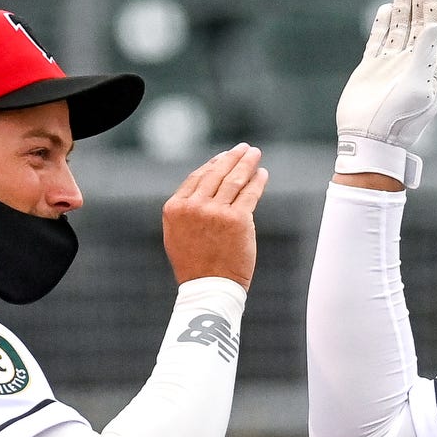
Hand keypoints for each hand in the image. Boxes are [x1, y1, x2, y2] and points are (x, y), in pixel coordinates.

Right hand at [162, 142, 268, 288]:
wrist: (209, 288)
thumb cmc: (195, 264)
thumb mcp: (178, 234)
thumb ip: (187, 209)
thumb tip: (206, 184)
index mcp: (175, 208)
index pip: (197, 177)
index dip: (213, 164)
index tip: (224, 157)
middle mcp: (193, 207)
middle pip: (216, 173)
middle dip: (233, 157)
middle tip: (244, 149)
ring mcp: (215, 212)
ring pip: (234, 180)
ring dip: (247, 163)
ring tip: (255, 154)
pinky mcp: (237, 219)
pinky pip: (249, 194)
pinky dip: (257, 181)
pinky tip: (261, 174)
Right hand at [334, 0, 436, 187]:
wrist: (368, 141)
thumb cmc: (398, 120)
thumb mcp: (418, 87)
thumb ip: (426, 53)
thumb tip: (435, 23)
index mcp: (432, 68)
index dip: (436, 2)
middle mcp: (414, 64)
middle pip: (421, 22)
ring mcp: (392, 65)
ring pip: (401, 27)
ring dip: (404, 4)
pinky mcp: (371, 69)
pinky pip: (378, 41)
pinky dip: (382, 24)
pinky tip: (387, 8)